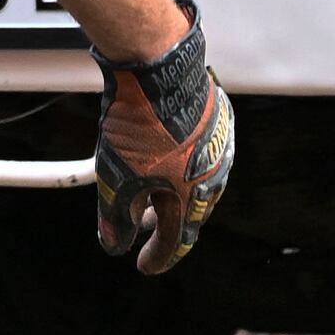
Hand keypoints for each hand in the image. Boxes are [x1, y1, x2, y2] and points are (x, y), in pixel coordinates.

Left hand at [90, 18, 233, 276]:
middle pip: (189, 212)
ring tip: (147, 194)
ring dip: (171, 194)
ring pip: (196, 182)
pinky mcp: (217, 120)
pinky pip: (199, 154)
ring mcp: (219, 145)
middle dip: (164, 225)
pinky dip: (179, 165)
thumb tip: (114, 244)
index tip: (144, 266)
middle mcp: (215, 175)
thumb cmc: (140, 124)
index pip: (177, 241)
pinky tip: (161, 157)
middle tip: (143, 229)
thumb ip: (116, 217)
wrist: (160, 68)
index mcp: (195, 196)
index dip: (159, 257)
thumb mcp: (118, 178)